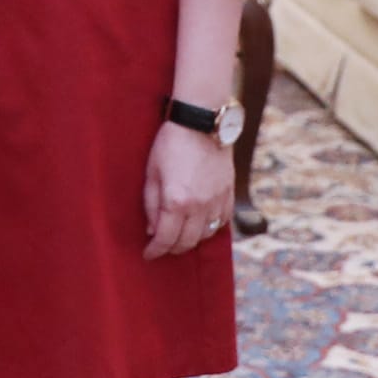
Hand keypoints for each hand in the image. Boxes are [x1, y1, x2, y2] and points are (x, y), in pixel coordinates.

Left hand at [143, 119, 231, 257]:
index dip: (155, 251)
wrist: (201, 123)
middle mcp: (200, 206)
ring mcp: (217, 200)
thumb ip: (151, 204)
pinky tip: (201, 222)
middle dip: (172, 248)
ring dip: (192, 239)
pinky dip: (211, 226)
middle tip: (162, 246)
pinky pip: (223, 220)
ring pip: (207, 234)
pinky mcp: (229, 193)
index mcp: (176, 201)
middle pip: (187, 242)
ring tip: (180, 234)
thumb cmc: (170, 144)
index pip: (166, 238)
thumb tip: (153, 229)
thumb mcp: (152, 173)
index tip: (148, 254)